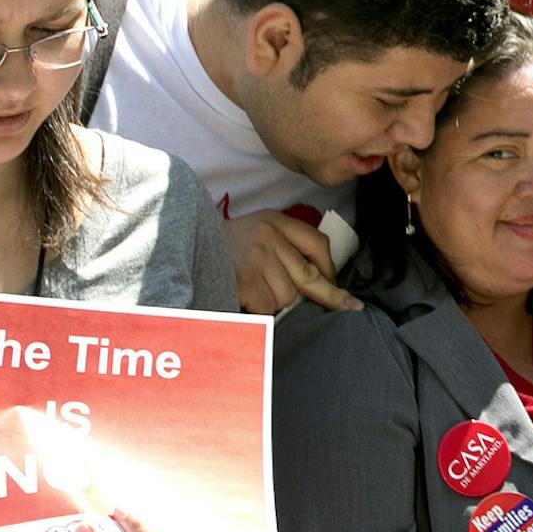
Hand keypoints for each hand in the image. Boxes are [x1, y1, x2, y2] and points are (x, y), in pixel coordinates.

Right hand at [226, 210, 359, 315]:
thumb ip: (286, 247)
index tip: (340, 287)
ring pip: (287, 297)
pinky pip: (266, 306)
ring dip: (275, 302)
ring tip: (254, 290)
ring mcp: (257, 257)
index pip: (317, 244)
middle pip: (310, 276)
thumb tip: (323, 279)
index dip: (331, 269)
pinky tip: (244, 298)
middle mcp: (269, 236)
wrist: (182, 242)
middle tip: (350, 307)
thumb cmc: (226, 245)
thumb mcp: (258, 231)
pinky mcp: (245, 278)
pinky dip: (258, 310)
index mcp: (275, 221)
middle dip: (330, 296)